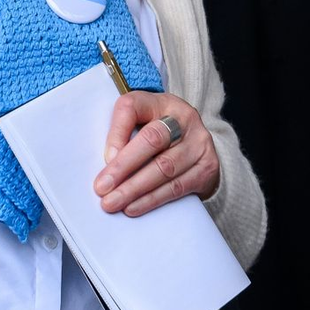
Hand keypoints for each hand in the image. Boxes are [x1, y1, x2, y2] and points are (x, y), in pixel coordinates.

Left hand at [94, 90, 219, 216]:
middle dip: (124, 166)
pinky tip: (133, 207)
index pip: (132, 107)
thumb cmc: (160, 137)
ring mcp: (199, 142)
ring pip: (164, 167)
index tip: (103, 158)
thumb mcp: (141, 124)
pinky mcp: (207, 166)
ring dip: (134, 189)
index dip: (116, 132)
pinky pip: (177, 186)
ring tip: (113, 202)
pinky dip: (152, 199)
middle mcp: (184, 117)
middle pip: (153, 139)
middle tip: (102, 188)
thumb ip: (123, 135)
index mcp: (161, 102)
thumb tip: (108, 164)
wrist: (196, 149)